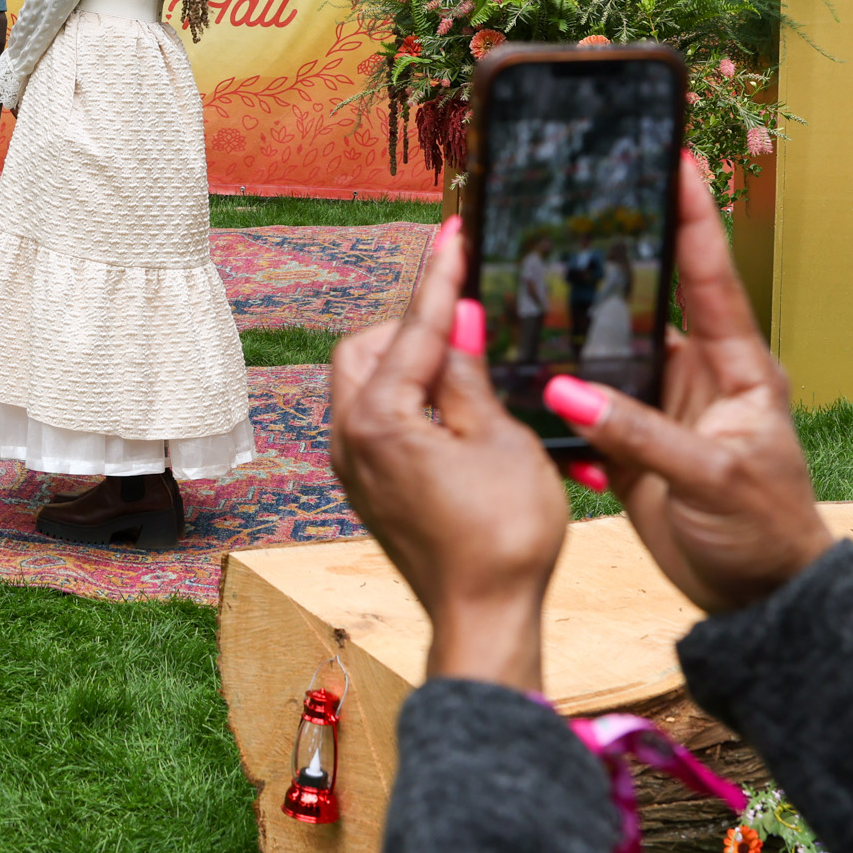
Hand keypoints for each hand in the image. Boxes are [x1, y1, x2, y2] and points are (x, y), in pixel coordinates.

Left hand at [329, 218, 567, 691]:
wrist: (483, 621)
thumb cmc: (503, 536)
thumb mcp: (502, 439)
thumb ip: (469, 374)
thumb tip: (459, 316)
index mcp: (379, 418)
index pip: (413, 326)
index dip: (439, 276)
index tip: (452, 231)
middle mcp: (349, 437)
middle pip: (366, 346)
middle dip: (409, 323)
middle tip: (463, 314)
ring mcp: (352, 465)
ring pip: (362, 381)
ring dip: (404, 361)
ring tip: (461, 360)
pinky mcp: (366, 486)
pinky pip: (371, 418)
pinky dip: (403, 397)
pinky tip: (448, 404)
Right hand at [542, 157, 831, 616]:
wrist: (758, 599)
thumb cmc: (764, 531)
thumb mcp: (712, 479)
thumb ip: (639, 432)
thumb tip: (565, 390)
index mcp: (736, 366)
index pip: (710, 275)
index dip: (693, 215)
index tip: (676, 156)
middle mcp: (694, 373)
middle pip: (642, 301)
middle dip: (605, 255)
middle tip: (562, 205)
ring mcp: (658, 405)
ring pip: (602, 350)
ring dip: (565, 328)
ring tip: (513, 282)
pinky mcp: (628, 441)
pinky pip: (582, 403)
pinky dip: (552, 393)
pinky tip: (512, 372)